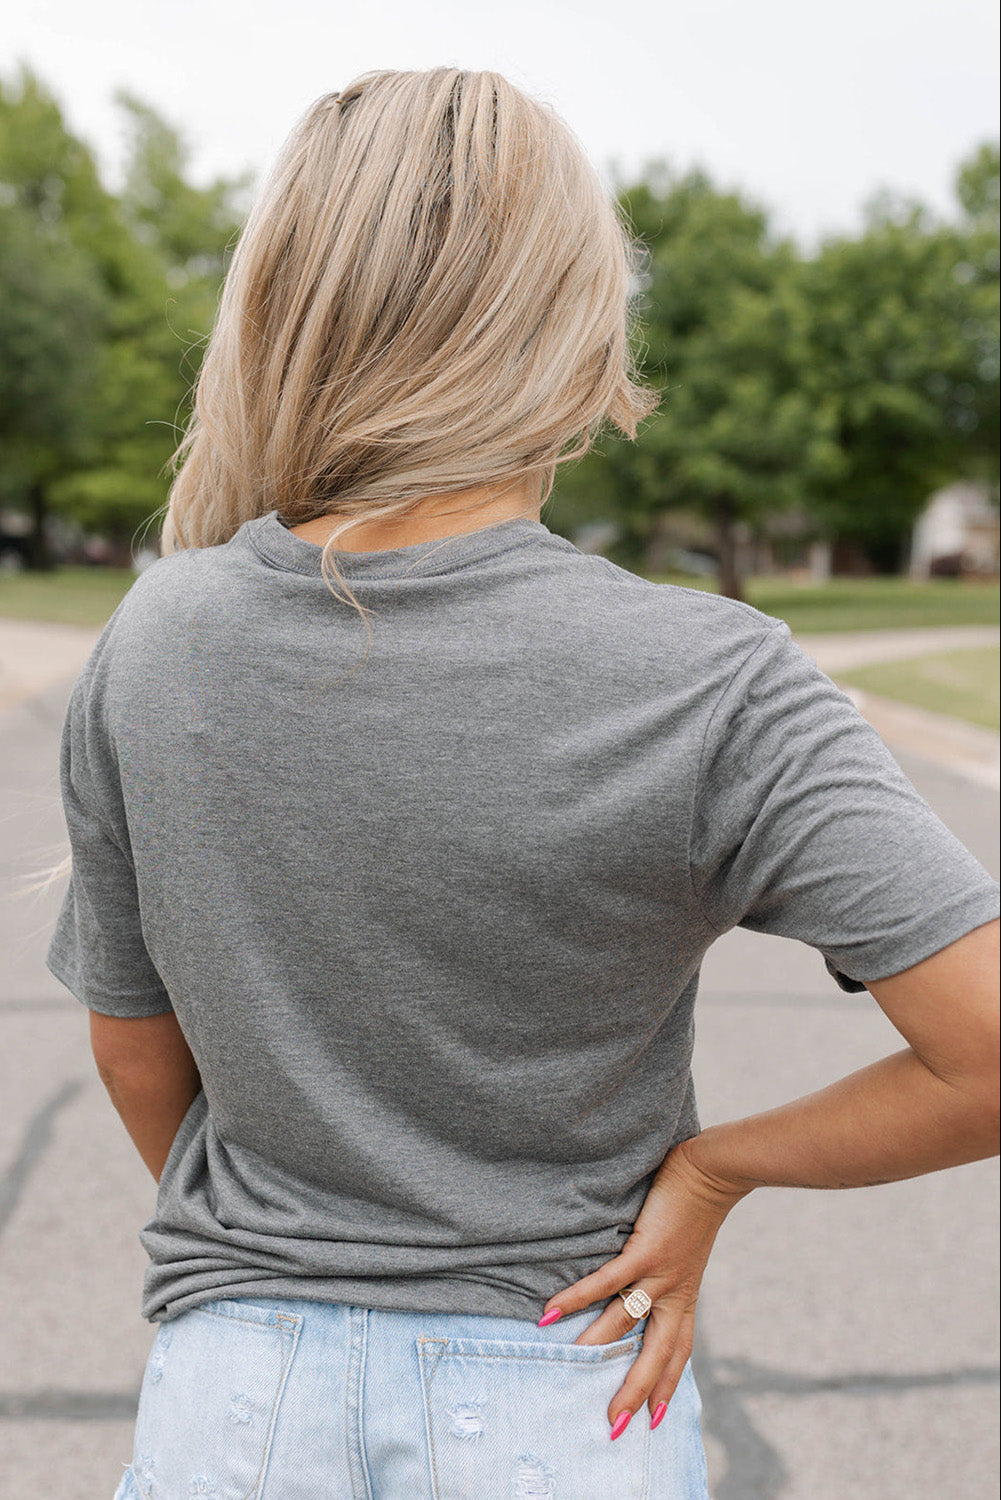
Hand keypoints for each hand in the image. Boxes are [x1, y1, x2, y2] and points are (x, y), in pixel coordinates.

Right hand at [538, 1135, 751, 1435]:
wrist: (712, 1174)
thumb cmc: (694, 1208)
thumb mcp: (687, 1253)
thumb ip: (668, 1272)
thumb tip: (643, 1279)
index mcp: (684, 1297)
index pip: (677, 1352)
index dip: (667, 1386)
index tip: (655, 1419)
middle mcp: (674, 1294)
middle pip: (655, 1355)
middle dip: (635, 1392)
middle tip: (614, 1426)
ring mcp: (660, 1274)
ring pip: (625, 1322)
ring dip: (596, 1345)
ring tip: (570, 1366)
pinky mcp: (646, 1250)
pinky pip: (608, 1281)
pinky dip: (579, 1296)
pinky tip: (552, 1309)